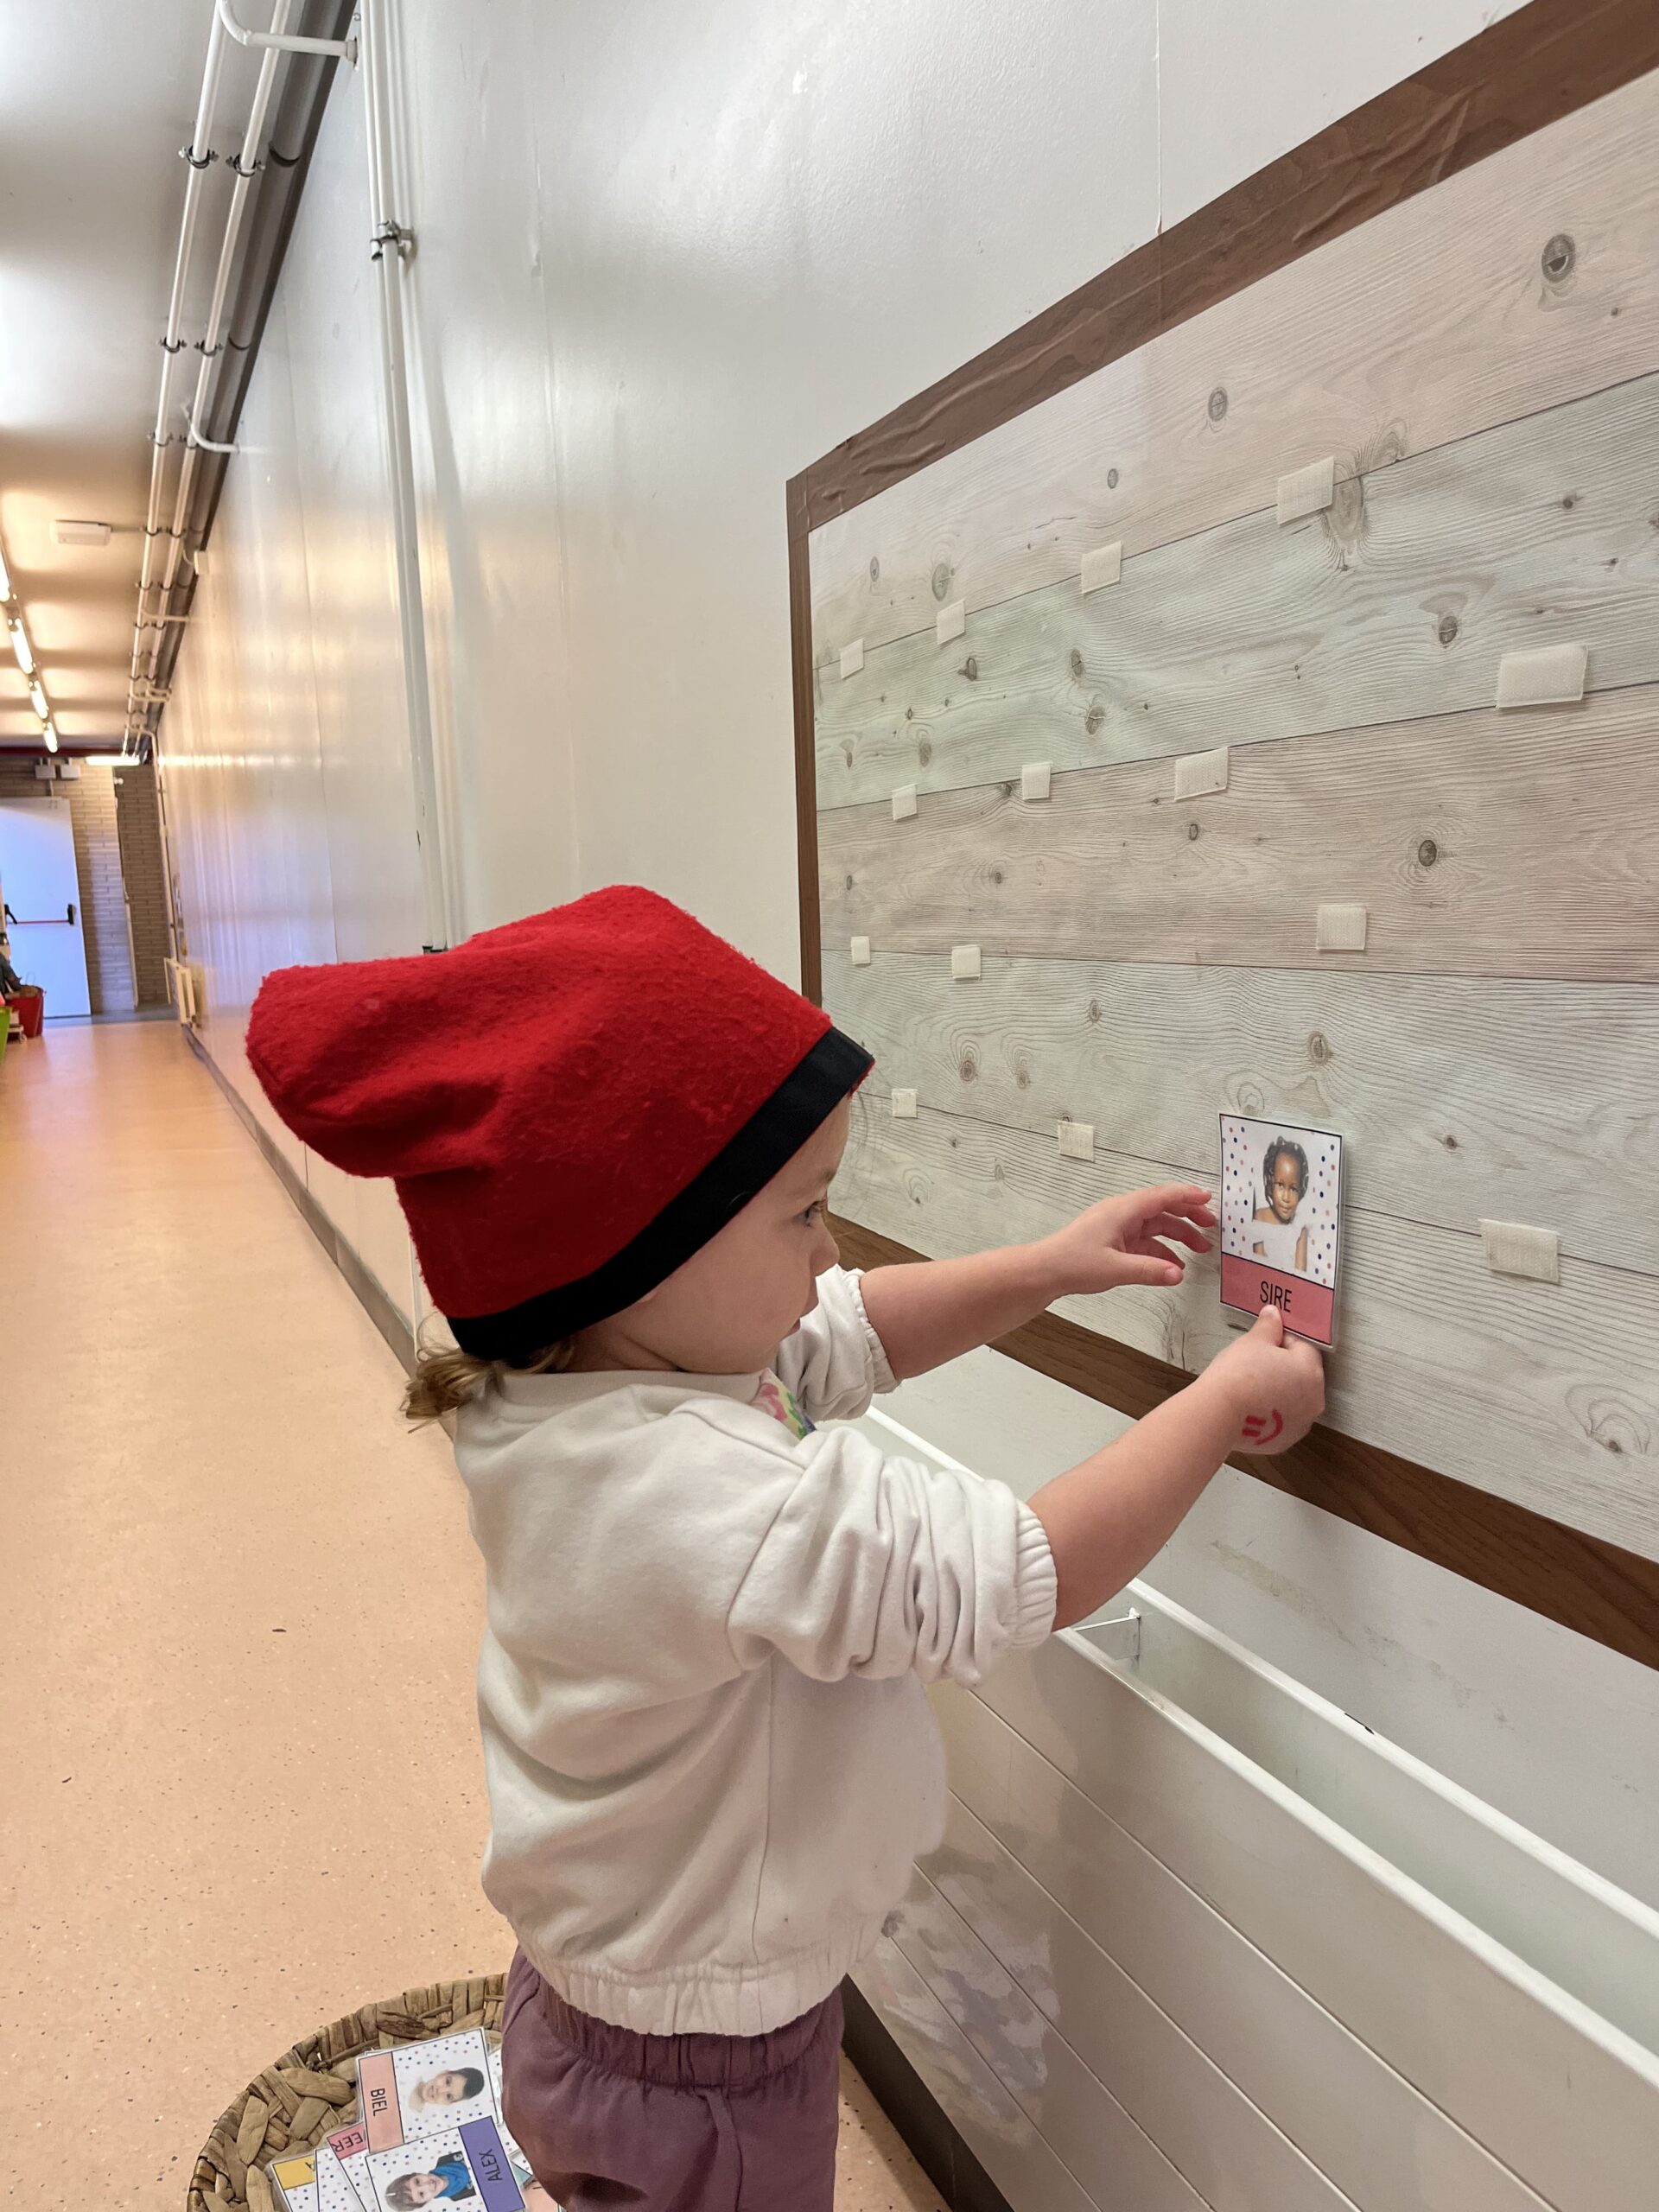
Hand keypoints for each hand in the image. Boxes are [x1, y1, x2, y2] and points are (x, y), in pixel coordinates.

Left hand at [1038, 1183, 1215, 1294]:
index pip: (1162, 1196)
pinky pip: (1145, 1241)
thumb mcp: (1115, 1269)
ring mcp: (1118, 1227)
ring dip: (1178, 1235)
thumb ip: (1149, 1271)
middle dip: (1188, 1215)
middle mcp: (1122, 1214)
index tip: (1209, 1197)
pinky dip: (1161, 1250)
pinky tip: (1172, 1266)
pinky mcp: (1114, 1241)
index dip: (1187, 1195)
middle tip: (1211, 1226)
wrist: (1045, 1270)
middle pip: (1162, 1208)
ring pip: (1155, 1225)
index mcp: (1123, 1210)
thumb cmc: (1073, 1262)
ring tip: (1199, 1250)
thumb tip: (1178, 1274)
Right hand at [1203, 1307, 1324, 1454]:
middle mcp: (1314, 1399)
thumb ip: (1269, 1326)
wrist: (1219, 1414)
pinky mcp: (1285, 1440)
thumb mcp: (1252, 1341)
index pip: (1303, 1347)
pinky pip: (1282, 1421)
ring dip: (1279, 1392)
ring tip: (1252, 1387)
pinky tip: (1252, 1406)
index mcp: (1311, 1370)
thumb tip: (1273, 1315)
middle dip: (1283, 1368)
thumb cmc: (1237, 1377)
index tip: (1265, 1344)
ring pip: (1293, 1399)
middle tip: (1256, 1364)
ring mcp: (1301, 1423)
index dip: (1281, 1342)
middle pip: (1302, 1375)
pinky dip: (1271, 1414)